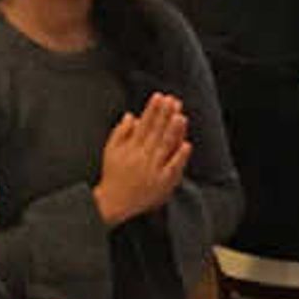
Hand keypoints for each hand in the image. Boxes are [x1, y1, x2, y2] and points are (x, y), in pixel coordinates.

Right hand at [92, 93, 191, 226]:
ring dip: (173, 131)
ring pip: (165, 147)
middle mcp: (142, 156)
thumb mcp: (111, 150)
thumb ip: (121, 132)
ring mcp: (153, 169)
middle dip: (165, 115)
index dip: (152, 110)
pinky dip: (179, 156)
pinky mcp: (163, 183)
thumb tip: (131, 115)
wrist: (114, 202)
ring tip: (180, 116)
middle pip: (156, 132)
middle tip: (173, 100)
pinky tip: (187, 144)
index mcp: (131, 147)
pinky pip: (172, 168)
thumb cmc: (113, 175)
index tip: (160, 96)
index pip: (144, 124)